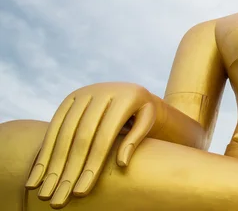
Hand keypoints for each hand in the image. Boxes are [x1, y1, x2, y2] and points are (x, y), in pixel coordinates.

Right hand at [25, 82, 158, 208]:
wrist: (131, 89)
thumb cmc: (142, 113)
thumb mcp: (148, 121)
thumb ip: (136, 139)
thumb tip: (121, 163)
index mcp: (125, 98)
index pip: (105, 137)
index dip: (92, 165)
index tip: (81, 192)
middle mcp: (101, 92)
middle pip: (82, 137)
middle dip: (69, 170)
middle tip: (58, 200)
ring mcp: (84, 93)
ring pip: (64, 133)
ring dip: (52, 165)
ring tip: (45, 193)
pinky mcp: (70, 97)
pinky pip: (55, 125)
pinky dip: (44, 151)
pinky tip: (37, 175)